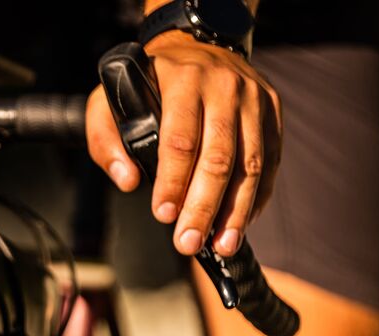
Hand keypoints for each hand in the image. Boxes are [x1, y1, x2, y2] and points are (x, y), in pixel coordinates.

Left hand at [86, 31, 281, 256]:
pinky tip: (240, 224)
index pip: (180, 140)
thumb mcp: (109, 101)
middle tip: (189, 243)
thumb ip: (106, 140)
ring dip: (236, 211)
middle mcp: (225, 87)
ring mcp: (254, 98)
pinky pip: (269, 161)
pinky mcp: (272, 111)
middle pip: (219, 157)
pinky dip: (256, 197)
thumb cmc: (147, 83)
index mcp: (184, 81)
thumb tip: (127, 181)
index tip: (163, 216)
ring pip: (251, 164)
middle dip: (203, 207)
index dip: (173, 182)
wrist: (196, 45)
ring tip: (221, 247)